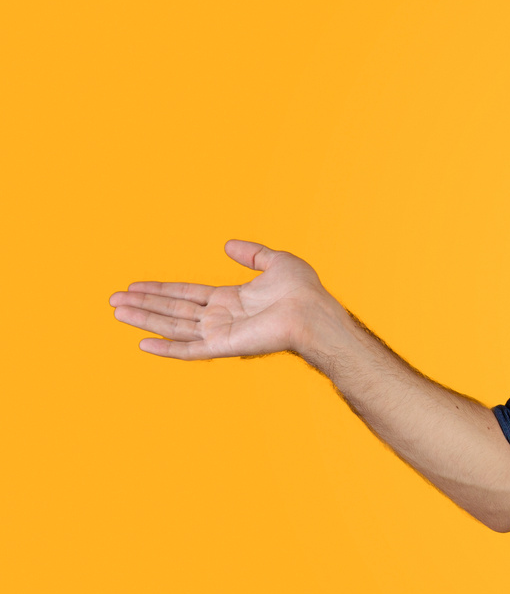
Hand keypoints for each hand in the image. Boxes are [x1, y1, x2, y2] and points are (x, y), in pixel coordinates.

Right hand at [110, 239, 334, 360]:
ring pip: (173, 326)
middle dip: (142, 304)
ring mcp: (220, 332)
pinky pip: (189, 349)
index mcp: (230, 299)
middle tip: (112, 300)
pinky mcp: (224, 346)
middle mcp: (221, 317)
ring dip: (144, 319)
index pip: (186, 294)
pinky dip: (165, 348)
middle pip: (172, 310)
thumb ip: (251, 253)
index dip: (160, 290)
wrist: (314, 313)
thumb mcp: (276, 261)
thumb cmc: (303, 291)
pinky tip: (142, 342)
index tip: (134, 286)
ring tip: (116, 312)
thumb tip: (228, 244)